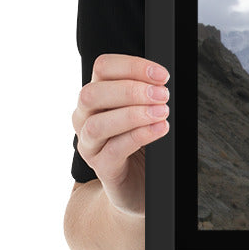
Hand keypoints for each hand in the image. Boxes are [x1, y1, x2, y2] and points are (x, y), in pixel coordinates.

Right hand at [72, 54, 170, 216]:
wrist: (138, 183)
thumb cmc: (141, 143)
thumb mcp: (143, 111)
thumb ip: (147, 93)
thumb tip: (163, 80)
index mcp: (96, 96)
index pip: (103, 68)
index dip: (132, 66)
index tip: (162, 74)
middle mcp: (85, 117)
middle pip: (94, 93)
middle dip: (131, 90)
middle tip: (163, 94)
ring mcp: (89, 144)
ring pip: (98, 124)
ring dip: (134, 114)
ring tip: (162, 112)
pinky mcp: (101, 167)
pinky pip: (113, 150)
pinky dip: (139, 136)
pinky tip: (160, 129)